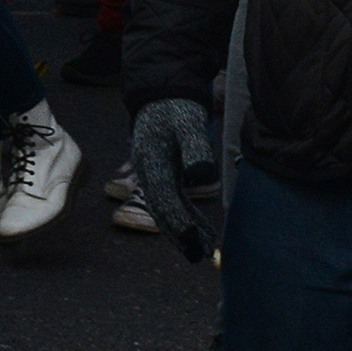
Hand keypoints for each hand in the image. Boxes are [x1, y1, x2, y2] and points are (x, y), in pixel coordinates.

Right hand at [127, 96, 217, 262]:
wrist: (160, 94)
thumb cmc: (175, 108)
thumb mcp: (188, 124)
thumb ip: (196, 149)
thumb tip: (202, 177)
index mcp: (152, 163)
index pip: (165, 201)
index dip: (180, 224)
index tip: (196, 243)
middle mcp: (148, 172)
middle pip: (161, 210)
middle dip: (179, 235)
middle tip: (199, 257)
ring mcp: (152, 174)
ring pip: (165, 209)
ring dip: (182, 230)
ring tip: (203, 250)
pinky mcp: (161, 173)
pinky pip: (171, 201)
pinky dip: (185, 217)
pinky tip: (201, 229)